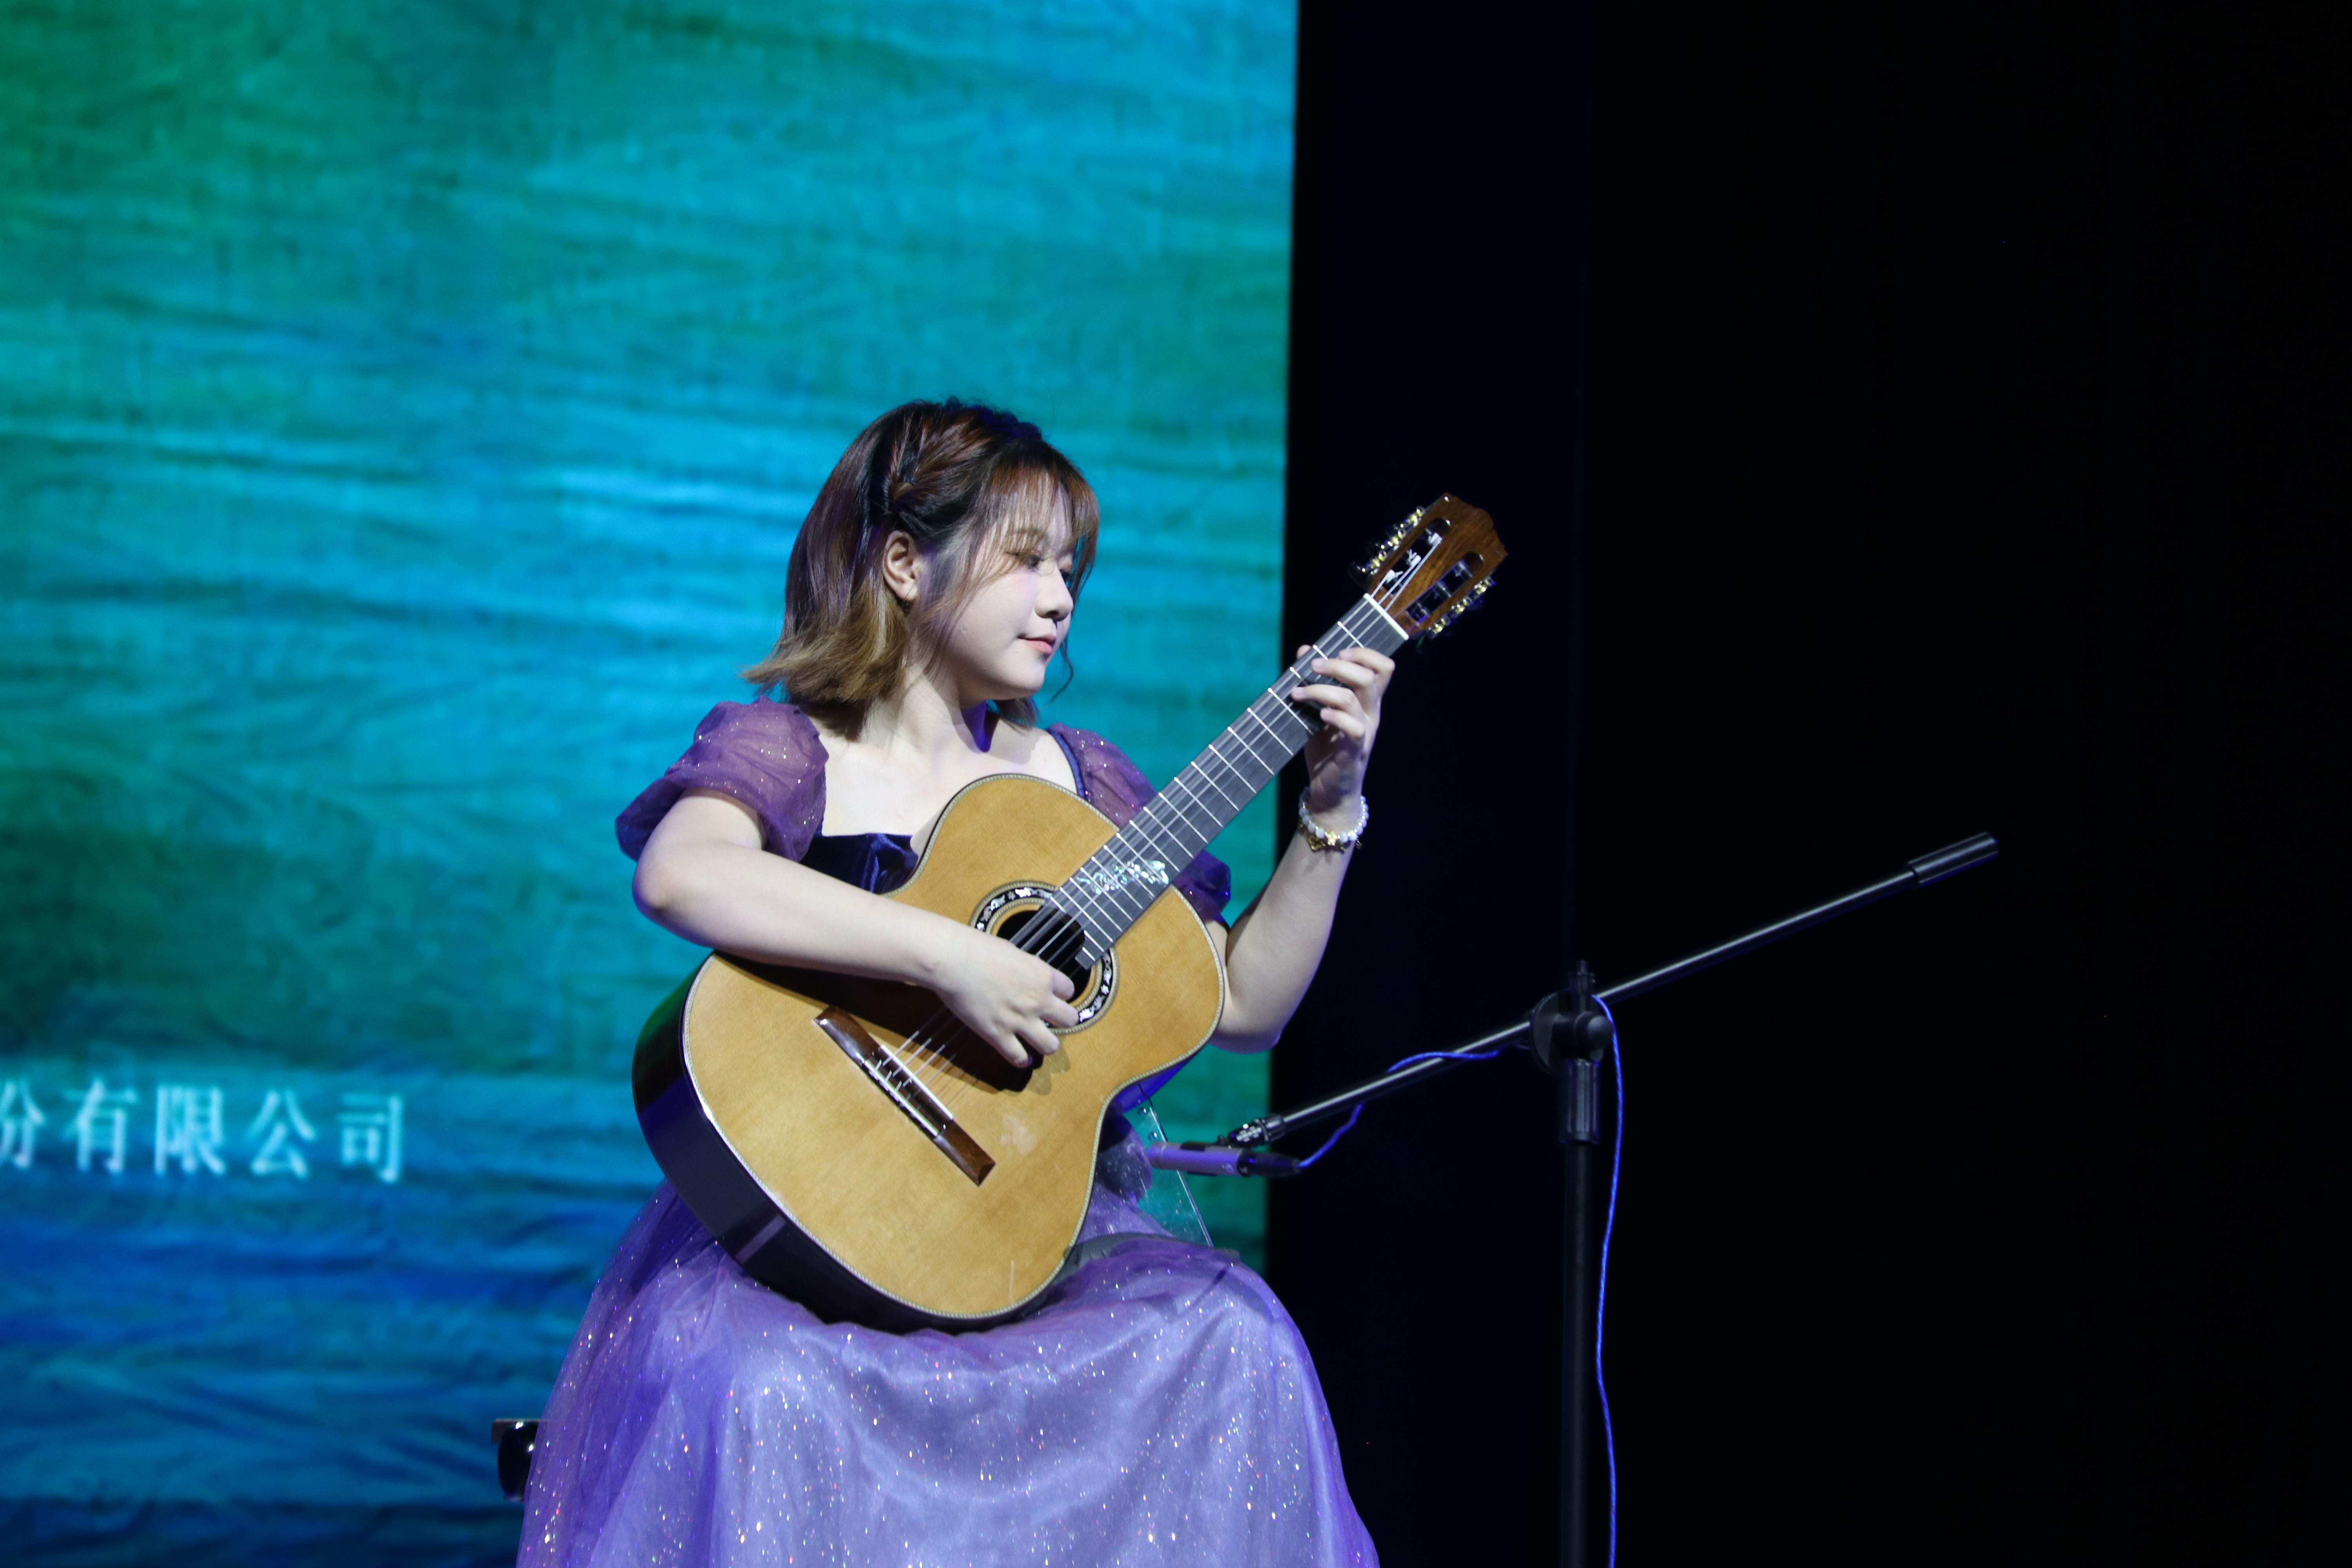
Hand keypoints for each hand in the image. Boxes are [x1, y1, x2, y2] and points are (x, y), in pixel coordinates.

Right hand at [926, 923, 1078, 1066]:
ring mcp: (1019, 1020)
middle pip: (1070, 1020)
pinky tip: (1020, 1057)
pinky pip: (1019, 1057)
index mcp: (1042, 975)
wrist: (953, 960)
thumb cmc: (978, 949)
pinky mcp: (998, 1035)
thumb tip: (1025, 974)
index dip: (1061, 995)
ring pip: (1051, 1046)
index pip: (1069, 990)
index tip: (1052, 996)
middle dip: (1062, 1021)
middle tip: (1050, 1021)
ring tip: (1039, 1042)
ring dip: (1047, 1045)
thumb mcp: (1013, 952)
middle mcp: (1037, 999)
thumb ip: (1026, 968)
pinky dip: (1021, 1060)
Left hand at [1290, 646, 1394, 818]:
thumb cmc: (1325, 749)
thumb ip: (1315, 682)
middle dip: (1338, 665)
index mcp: (1367, 702)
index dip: (1366, 653)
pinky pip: (1353, 728)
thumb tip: (1304, 650)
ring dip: (1320, 690)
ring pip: (1352, 699)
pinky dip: (1335, 717)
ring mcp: (1364, 733)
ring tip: (1298, 693)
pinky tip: (1319, 715)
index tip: (1339, 651)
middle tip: (1313, 666)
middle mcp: (1371, 714)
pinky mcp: (1353, 752)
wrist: (1330, 792)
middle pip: (1368, 677)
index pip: (1383, 668)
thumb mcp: (1318, 711)